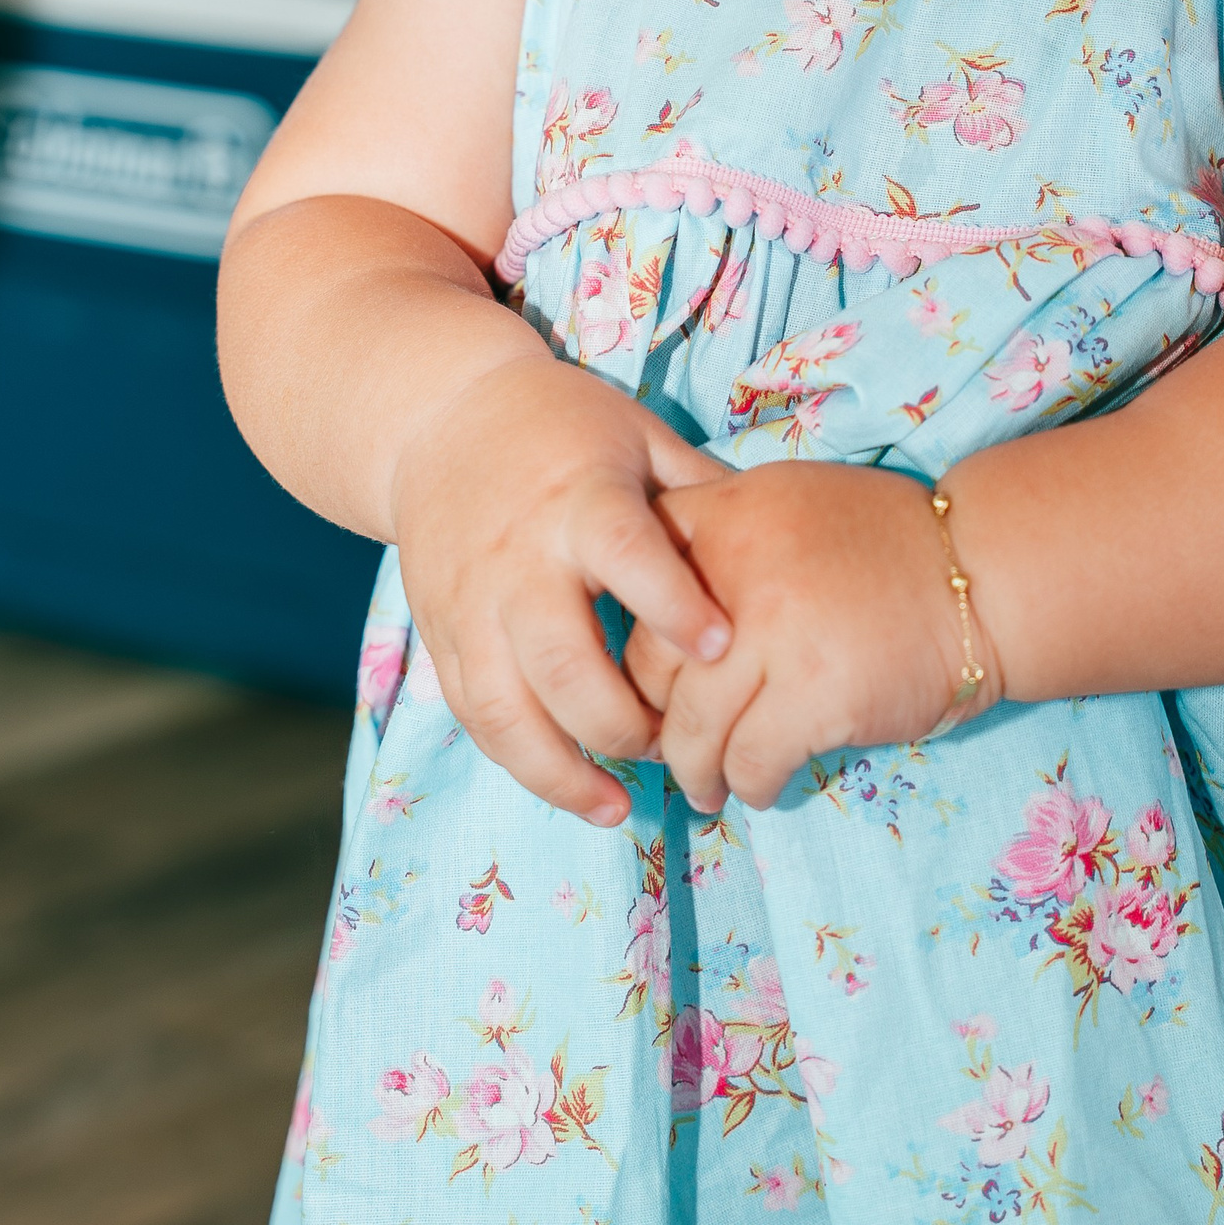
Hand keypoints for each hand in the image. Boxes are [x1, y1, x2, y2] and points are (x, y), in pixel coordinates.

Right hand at [390, 354, 733, 824]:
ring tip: (618, 806)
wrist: (441, 418)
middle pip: (563, 660)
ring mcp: (471, 603)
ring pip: (507, 709)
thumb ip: (700, 493)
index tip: (722, 648)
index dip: (673, 606)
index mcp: (579, 500)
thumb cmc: (566, 428)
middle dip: (623, 721)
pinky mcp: (441, 634)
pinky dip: (522, 763)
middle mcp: (519, 558)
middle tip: (674, 742)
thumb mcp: (639, 436)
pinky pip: (476, 716)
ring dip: (564, 770)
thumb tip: (783, 544)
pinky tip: (573, 790)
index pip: (625, 556)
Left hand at [623, 460, 1002, 812]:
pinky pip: (749, 762)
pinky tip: (758, 787)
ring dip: (693, 771)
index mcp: (725, 512)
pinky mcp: (814, 697)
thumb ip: (720, 539)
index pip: (633, 582)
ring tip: (705, 786)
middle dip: (654, 719)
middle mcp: (737, 568)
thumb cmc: (885, 546)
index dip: (631, 640)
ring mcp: (773, 635)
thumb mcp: (787, 504)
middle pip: (650, 666)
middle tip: (666, 745)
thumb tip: (652, 611)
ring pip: (691, 729)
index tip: (645, 677)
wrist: (981, 576)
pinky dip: (747, 785)